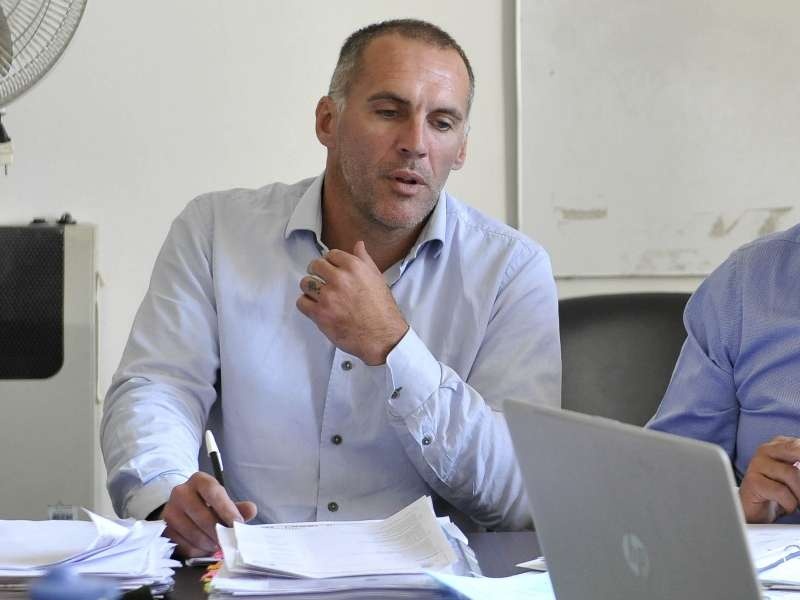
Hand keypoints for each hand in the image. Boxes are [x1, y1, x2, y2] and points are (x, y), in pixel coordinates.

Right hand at [160, 472, 256, 557]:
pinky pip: (183, 544)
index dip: (226, 508)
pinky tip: (205, 548)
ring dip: (209, 543)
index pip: (212, 492)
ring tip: (219, 546)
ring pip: (192, 532)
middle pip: (202, 515)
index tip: (237, 523)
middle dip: (218, 531)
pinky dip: (197, 549)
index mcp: (199, 480)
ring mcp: (170, 510)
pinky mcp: (164, 529)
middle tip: (229, 541)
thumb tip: (251, 509)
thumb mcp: (223, 501)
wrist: (181, 509)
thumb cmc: (207, 504)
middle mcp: (181, 492)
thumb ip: (238, 507)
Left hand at [296, 241, 408, 364]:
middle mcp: (339, 279)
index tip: (331, 270)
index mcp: (354, 267)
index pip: (331, 255)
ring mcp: (328, 297)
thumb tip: (358, 244)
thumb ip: (365, 260)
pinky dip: (306, 304)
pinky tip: (316, 307)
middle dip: (317, 273)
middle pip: (315, 266)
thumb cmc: (382, 309)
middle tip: (322, 282)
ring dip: (310, 289)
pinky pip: (301, 302)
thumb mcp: (377, 279)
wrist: (382, 337)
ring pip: (305, 283)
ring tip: (319, 296)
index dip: (330, 263)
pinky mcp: (320, 314)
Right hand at [739, 436, 799, 522]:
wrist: (755, 510)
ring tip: (797, 501)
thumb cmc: (779, 492)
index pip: (799, 445)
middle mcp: (766, 450)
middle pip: (797, 451)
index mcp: (779, 444)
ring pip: (792, 474)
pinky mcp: (752, 481)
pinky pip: (781, 491)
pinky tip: (785, 505)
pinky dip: (790, 503)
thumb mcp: (795, 475)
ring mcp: (757, 464)